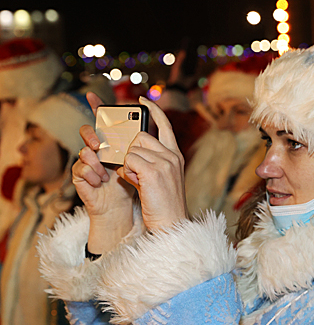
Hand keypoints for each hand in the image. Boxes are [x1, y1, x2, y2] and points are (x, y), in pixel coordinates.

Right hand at [73, 93, 134, 252]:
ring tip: (106, 175)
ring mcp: (87, 162)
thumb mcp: (144, 163)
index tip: (92, 94)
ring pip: (84, 151)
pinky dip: (93, 177)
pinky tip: (100, 184)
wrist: (123, 211)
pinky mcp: (80, 176)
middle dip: (92, 135)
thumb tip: (143, 129)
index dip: (97, 106)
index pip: (104, 121)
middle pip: (88, 132)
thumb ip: (141, 146)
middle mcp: (98, 149)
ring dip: (98, 164)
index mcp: (114, 143)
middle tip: (99, 144)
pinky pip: (81, 169)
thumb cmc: (135, 185)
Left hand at [117, 99, 186, 234]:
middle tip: (134, 170)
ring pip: (132, 150)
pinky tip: (135, 182)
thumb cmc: (162, 205)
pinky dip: (127, 172)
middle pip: (141, 137)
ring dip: (128, 165)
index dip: (153, 110)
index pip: (164, 125)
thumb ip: (148, 162)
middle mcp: (172, 155)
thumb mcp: (159, 178)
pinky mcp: (153, 172)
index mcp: (175, 155)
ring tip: (137, 181)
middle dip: (131, 151)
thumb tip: (129, 151)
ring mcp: (164, 163)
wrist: (170, 224)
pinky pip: (128, 161)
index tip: (142, 100)